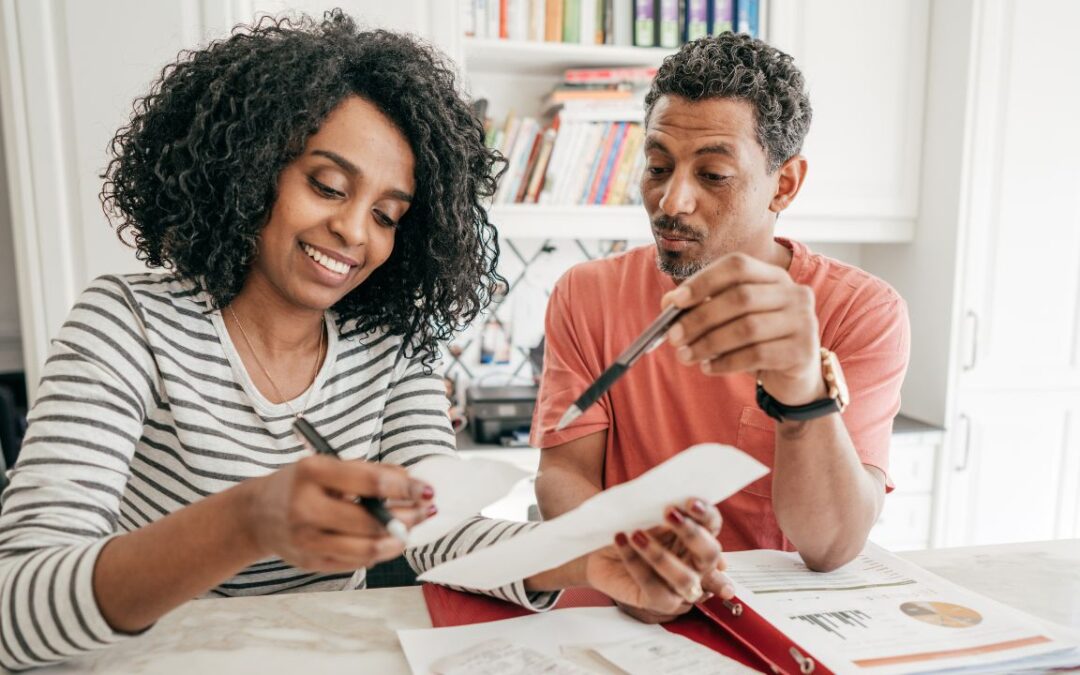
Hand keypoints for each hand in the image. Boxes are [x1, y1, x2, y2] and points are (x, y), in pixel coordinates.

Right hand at [243, 455, 433, 571]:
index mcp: (311, 473)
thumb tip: (411, 481)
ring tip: (410, 531)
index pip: (369, 482)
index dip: (404, 487)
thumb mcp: (328, 466)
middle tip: (425, 511)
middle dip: (407, 517)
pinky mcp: (310, 562)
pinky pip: (355, 563)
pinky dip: (378, 552)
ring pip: (366, 549)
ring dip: (397, 541)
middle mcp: (305, 507)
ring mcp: (306, 539)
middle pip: (371, 520)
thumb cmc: (301, 484)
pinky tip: (388, 542)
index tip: (426, 489)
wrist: (258, 514)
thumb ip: (368, 471)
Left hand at [585, 498, 731, 622]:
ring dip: (661, 556)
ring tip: (636, 534)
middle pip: (710, 554)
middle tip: (669, 513)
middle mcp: (695, 563)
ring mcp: (680, 586)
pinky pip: (655, 588)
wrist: (599, 552)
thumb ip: (660, 508)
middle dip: (692, 534)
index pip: (712, 524)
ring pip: (686, 580)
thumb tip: (667, 498)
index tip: (689, 502)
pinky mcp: (660, 601)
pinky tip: (622, 542)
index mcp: (697, 536)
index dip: (705, 514)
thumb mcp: (643, 512)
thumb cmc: (626, 528)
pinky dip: (636, 564)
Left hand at [663, 252, 824, 405]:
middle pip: (741, 297)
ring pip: (747, 328)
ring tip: (685, 356)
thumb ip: (702, 307)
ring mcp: (804, 321)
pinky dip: (725, 362)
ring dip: (708, 343)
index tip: (675, 301)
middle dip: (700, 318)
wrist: (795, 377)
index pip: (737, 266)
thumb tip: (669, 304)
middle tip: (673, 337)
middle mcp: (794, 293)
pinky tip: (708, 368)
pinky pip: (757, 354)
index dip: (704, 281)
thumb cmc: (756, 342)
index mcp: (774, 276)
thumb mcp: (730, 320)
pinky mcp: (803, 351)